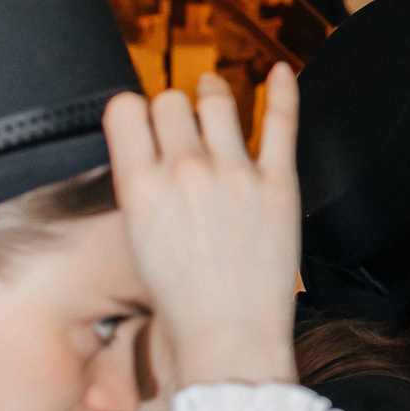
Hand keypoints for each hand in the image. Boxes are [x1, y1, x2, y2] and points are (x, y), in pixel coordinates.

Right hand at [104, 64, 300, 389]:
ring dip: (213, 94)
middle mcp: (184, 171)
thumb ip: (141, 188)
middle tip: (181, 121)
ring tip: (214, 94)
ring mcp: (235, 173)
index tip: (143, 118)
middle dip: (173, 108)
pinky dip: (283, 91)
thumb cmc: (180, 302)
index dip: (134, 109)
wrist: (227, 337)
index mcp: (139, 185)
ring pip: (217, 101)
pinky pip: (281, 121)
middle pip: (171, 102)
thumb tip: (150, 152)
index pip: (126, 108)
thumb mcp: (136, 240)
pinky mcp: (279, 184)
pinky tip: (279, 72)